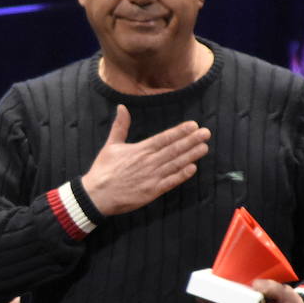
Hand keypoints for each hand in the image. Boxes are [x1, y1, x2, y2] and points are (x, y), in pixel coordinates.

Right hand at [81, 105, 210, 216]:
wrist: (97, 195)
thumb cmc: (103, 170)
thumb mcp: (111, 145)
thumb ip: (120, 126)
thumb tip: (122, 107)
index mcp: (139, 150)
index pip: (164, 138)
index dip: (180, 132)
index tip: (193, 125)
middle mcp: (148, 162)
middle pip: (173, 149)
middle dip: (191, 141)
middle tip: (206, 133)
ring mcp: (151, 177)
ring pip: (175, 164)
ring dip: (191, 155)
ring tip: (204, 147)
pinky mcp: (152, 192)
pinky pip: (170, 182)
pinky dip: (182, 175)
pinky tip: (193, 168)